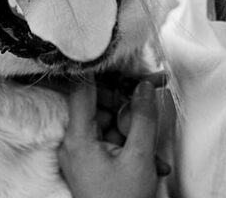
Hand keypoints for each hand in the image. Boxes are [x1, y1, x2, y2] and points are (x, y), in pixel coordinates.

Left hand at [58, 77, 167, 197]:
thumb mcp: (139, 157)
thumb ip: (142, 118)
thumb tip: (144, 88)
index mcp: (78, 139)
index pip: (83, 90)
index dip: (104, 73)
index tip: (124, 64)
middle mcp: (73, 144)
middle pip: (99, 106)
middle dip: (127, 107)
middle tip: (148, 105)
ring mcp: (81, 153)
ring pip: (108, 124)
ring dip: (133, 131)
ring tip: (152, 152)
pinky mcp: (89, 161)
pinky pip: (109, 140)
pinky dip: (129, 145)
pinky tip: (149, 161)